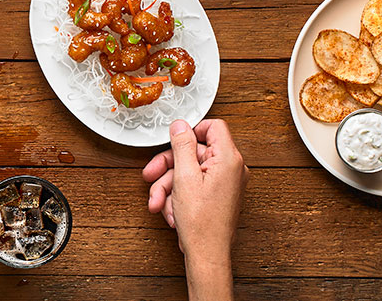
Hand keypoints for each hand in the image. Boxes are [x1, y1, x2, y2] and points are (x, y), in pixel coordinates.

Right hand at [142, 119, 248, 259]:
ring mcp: (224, 183)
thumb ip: (182, 146)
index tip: (174, 141)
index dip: (191, 132)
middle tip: (151, 175)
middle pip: (193, 152)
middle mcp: (230, 169)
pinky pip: (192, 185)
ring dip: (168, 186)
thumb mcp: (184, 177)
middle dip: (168, 166)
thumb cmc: (202, 223)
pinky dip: (177, 196)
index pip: (213, 127)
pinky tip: (170, 211)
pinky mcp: (216, 195)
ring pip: (188, 171)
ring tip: (158, 202)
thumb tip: (180, 125)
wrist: (207, 255)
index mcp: (228, 160)